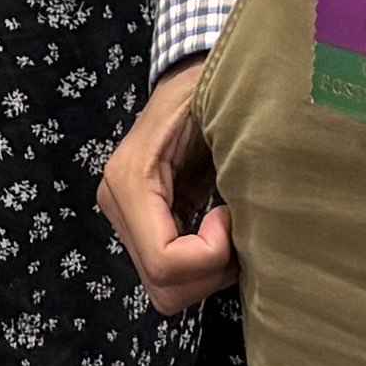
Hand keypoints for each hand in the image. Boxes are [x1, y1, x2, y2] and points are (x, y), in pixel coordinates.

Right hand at [102, 64, 237, 312]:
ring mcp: (126, 217)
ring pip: (166, 290)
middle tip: (237, 230)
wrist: (193, 75)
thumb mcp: (222, 114)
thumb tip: (247, 211)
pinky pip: (170, 273)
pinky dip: (202, 265)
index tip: (231, 212)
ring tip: (232, 229)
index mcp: (130, 179)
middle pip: (165, 287)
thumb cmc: (210, 88)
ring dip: (208, 272)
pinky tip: (220, 230)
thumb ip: (235, 158)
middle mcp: (118, 204)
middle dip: (211, 272)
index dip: (211, 255)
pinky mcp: (140, 224)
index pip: (166, 262)